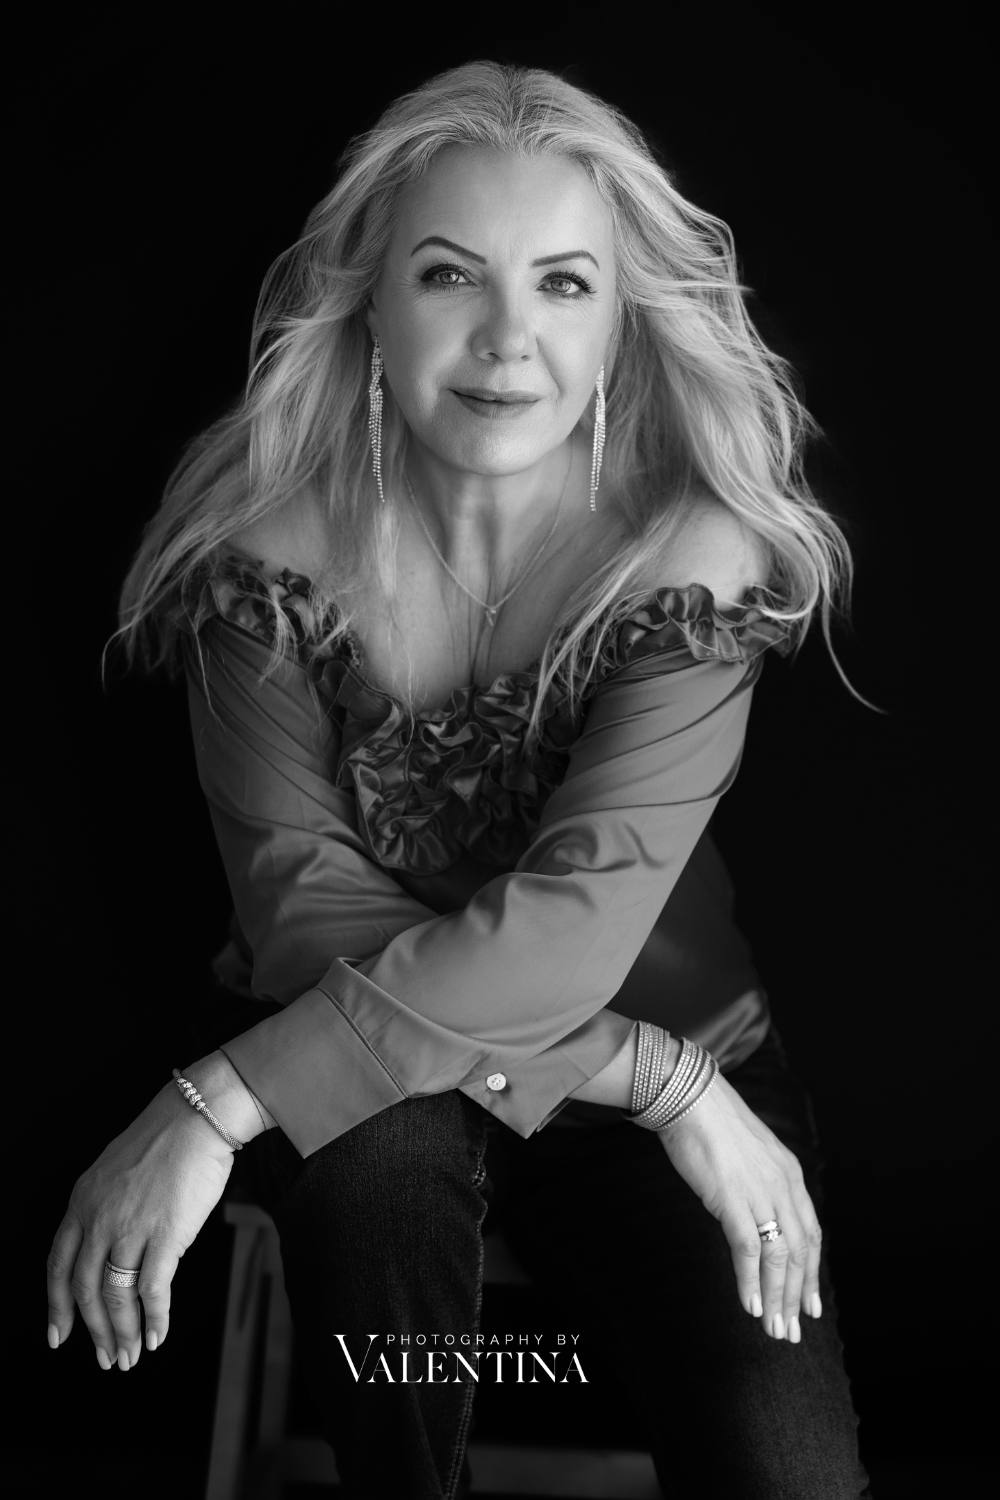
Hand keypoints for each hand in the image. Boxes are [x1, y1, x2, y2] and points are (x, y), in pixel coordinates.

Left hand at [46, 1083, 235, 1369]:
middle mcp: (98, 1219)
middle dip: (94, 1331)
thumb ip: (106, 1207)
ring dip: (123, 1333)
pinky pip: (152, 1290)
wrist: (196, 1117)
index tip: (58, 1336)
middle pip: (85, 1290)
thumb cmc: (166, 1139)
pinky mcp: (165, 1235)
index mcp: (82, 1202)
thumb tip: (111, 1246)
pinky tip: (158, 1334)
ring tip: (132, 1356)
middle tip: (106, 1358)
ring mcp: (130, 1228)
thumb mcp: (115, 1171)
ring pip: (115, 1297)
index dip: (57, 1306)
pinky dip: (155, 1318)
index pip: (58, 1265)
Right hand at [657, 1073, 822, 1341]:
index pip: (810, 1234)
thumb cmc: (711, 1123)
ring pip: (779, 1258)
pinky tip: (751, 1307)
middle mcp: (783, 1187)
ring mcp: (760, 1194)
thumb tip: (754, 1210)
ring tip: (775, 1330)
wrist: (690, 1097)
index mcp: (790, 1176)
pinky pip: (748, 1251)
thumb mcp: (748, 1154)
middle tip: (793, 1331)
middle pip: (799, 1253)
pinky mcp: (733, 1200)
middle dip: (796, 1296)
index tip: (810, 1304)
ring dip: (777, 1298)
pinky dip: (751, 1282)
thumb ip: (758, 1182)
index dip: (811, 1273)